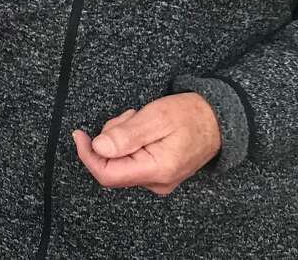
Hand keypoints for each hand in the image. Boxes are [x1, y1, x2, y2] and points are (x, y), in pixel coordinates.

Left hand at [72, 92, 220, 195]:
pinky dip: (129, 141)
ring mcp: (158, 180)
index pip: (108, 175)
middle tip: (130, 116)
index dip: (88, 155)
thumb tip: (99, 148)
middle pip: (112, 165)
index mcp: (157, 170)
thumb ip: (127, 135)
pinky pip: (131, 159)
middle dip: (111, 138)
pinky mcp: (157, 172)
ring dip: (121, 136)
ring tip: (140, 118)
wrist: (218, 120)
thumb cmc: (190, 115)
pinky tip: (143, 127)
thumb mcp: (156, 117)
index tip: (79, 135)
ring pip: (120, 160)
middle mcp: (156, 182)